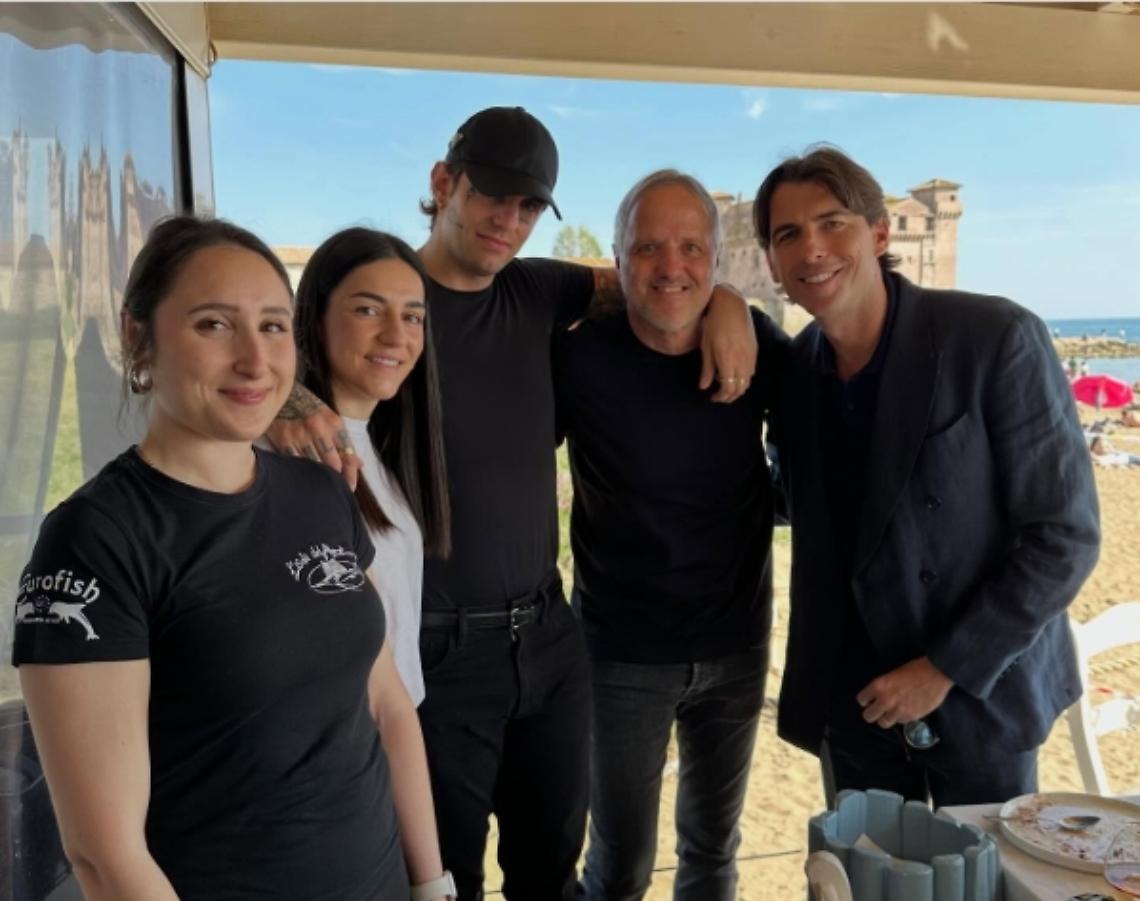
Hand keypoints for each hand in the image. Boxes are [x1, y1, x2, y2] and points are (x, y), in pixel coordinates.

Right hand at [265, 384, 361, 489]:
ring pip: (314, 465)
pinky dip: (301, 471)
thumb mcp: (329, 418)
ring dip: (319, 478)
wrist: (280, 393)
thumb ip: (343, 441)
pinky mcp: (283, 440)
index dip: (351, 471)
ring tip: (322, 489)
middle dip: (338, 479)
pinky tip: (304, 478)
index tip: (351, 485)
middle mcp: (319, 428)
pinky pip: (296, 462)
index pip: (347, 451)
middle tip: (339, 491)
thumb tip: (359, 463)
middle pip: (332, 463)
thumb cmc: (308, 408)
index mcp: (333, 422)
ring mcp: (300, 434)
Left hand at [699, 284, 756, 402]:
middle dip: (729, 397)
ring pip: (747, 382)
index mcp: (727, 361)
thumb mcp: (706, 347)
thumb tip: (703, 387)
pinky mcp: (755, 350)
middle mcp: (742, 361)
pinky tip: (733, 374)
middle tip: (719, 396)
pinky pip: (751, 371)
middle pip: (740, 389)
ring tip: (725, 386)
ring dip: (737, 388)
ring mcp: (750, 356)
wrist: (731, 306)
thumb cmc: (714, 324)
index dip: (720, 397)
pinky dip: (743, 378)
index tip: (712, 397)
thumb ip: (706, 369)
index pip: (728, 389)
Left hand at [856, 657, 952, 728]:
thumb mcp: (892, 674)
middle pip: (868, 716)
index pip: (861, 700)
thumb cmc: (915, 669)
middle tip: (877, 709)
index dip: (865, 700)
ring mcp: (898, 711)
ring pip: (883, 723)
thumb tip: (877, 696)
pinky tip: (905, 710)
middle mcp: (885, 701)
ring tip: (891, 712)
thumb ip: (882, 687)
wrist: (936, 674)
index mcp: (879, 686)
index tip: (869, 700)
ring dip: (885, 718)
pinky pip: (899, 723)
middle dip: (871, 713)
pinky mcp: (911, 718)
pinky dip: (900, 718)